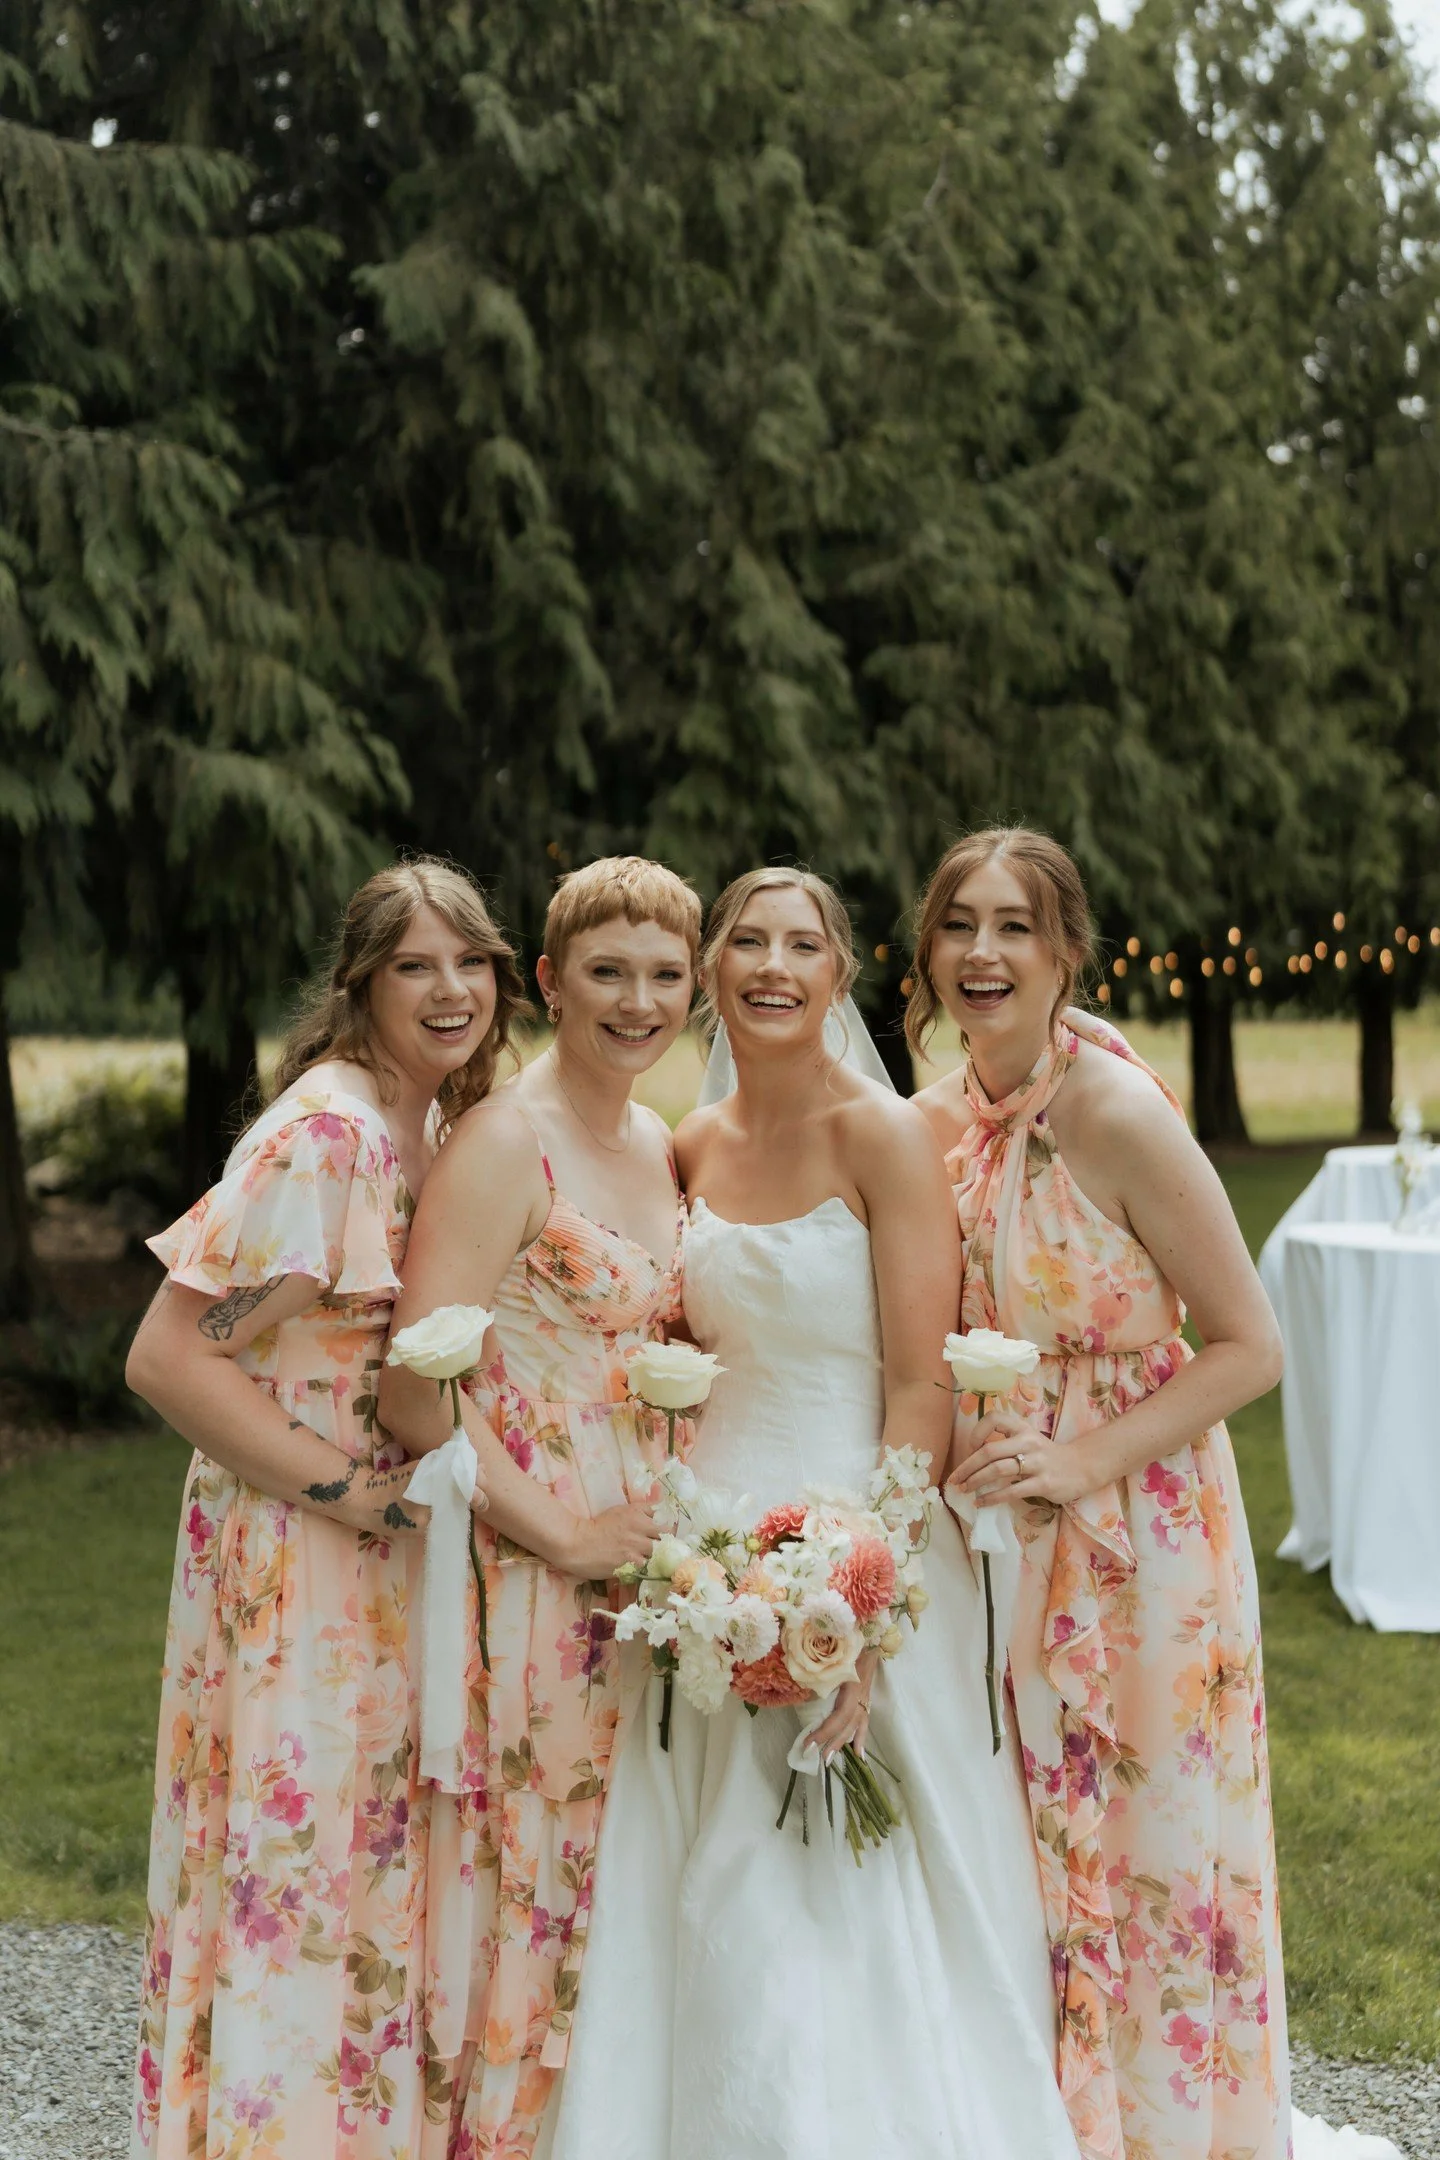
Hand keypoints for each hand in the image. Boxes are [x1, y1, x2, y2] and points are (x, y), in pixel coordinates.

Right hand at [561, 1496, 660, 1579]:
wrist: (577, 1543)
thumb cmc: (597, 1527)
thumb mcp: (620, 1511)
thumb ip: (641, 1511)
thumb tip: (659, 1510)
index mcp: (638, 1514)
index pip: (664, 1520)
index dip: (667, 1530)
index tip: (665, 1536)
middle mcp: (640, 1528)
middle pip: (666, 1538)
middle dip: (666, 1544)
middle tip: (660, 1550)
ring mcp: (636, 1547)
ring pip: (659, 1554)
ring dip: (657, 1558)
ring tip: (650, 1561)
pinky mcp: (630, 1563)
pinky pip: (647, 1567)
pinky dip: (646, 1568)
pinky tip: (640, 1569)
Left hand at [805, 1649, 878, 1763]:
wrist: (872, 1631)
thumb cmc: (851, 1640)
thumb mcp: (834, 1655)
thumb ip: (821, 1672)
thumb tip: (801, 1684)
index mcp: (852, 1688)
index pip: (838, 1717)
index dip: (824, 1732)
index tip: (807, 1744)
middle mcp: (861, 1695)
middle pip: (847, 1725)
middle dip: (832, 1742)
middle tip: (819, 1759)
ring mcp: (865, 1697)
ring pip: (856, 1725)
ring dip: (844, 1743)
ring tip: (833, 1760)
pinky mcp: (866, 1696)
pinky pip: (864, 1720)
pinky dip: (861, 1737)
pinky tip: (859, 1753)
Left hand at [954, 1417, 1098, 1508]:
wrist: (1082, 1467)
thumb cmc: (1047, 1455)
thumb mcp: (1028, 1440)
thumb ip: (1006, 1442)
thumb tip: (973, 1458)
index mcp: (1022, 1428)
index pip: (994, 1418)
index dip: (977, 1432)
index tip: (970, 1447)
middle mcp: (1028, 1442)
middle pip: (989, 1451)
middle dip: (967, 1466)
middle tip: (954, 1479)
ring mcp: (1036, 1463)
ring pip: (998, 1470)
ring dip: (976, 1481)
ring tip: (964, 1490)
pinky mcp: (1043, 1483)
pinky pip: (1012, 1491)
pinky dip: (992, 1498)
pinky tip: (981, 1503)